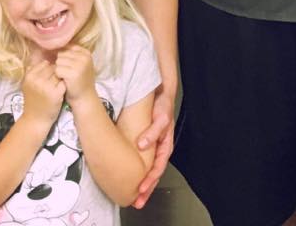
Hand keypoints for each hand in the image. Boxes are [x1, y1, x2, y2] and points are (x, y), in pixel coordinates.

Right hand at [22, 59, 65, 124]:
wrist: (35, 120)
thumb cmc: (34, 100)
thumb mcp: (29, 84)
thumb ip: (33, 69)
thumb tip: (39, 51)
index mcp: (29, 76)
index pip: (45, 63)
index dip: (49, 70)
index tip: (47, 79)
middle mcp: (37, 80)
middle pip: (53, 68)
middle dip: (55, 73)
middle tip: (52, 84)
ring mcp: (46, 87)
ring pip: (60, 74)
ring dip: (60, 79)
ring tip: (55, 88)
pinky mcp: (55, 93)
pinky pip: (64, 82)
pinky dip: (64, 86)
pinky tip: (60, 92)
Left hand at [54, 46, 96, 103]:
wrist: (84, 97)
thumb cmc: (79, 80)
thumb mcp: (80, 64)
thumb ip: (72, 55)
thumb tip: (55, 47)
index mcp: (86, 53)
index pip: (68, 47)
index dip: (64, 56)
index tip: (67, 65)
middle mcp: (84, 57)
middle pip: (62, 54)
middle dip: (61, 63)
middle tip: (66, 73)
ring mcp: (79, 65)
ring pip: (58, 61)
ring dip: (58, 69)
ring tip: (65, 76)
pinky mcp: (72, 73)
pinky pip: (57, 70)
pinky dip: (57, 76)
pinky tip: (63, 80)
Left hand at [132, 84, 175, 207]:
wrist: (160, 93)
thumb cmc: (163, 105)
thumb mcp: (161, 117)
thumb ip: (153, 131)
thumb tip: (142, 145)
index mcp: (165, 145)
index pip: (158, 167)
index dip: (150, 179)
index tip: (140, 189)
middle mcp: (159, 148)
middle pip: (154, 173)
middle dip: (147, 189)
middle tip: (137, 203)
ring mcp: (152, 146)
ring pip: (148, 169)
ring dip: (143, 184)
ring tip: (134, 197)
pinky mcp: (144, 142)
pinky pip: (142, 161)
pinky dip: (138, 172)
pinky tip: (129, 177)